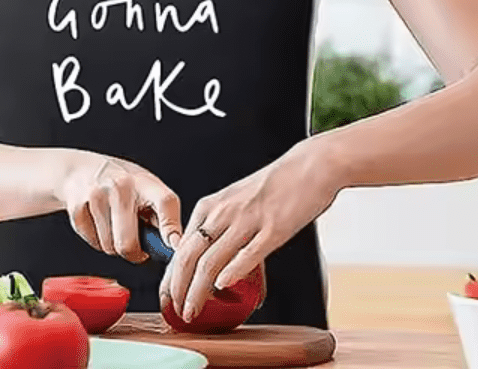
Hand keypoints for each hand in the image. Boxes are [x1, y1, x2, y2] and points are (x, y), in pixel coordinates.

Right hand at [58, 151, 183, 263]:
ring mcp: (97, 196)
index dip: (171, 227)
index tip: (175, 245)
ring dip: (115, 246)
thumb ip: (161, 215)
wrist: (80, 170)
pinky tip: (100, 223)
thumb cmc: (121, 184)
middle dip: (134, 253)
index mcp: (144, 182)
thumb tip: (174, 247)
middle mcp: (120, 187)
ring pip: (110, 248)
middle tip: (137, 245)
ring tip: (115, 226)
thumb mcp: (146, 188)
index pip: (165, 202)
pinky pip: (93, 243)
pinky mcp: (77, 208)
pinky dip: (98, 241)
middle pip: (128, 243)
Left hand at [160, 140, 340, 322]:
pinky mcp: (274, 229)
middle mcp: (224, 212)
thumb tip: (211, 263)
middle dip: (178, 288)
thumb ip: (220, 227)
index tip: (168, 296)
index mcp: (212, 205)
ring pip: (211, 261)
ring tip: (193, 311)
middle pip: (189, 256)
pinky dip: (232, 272)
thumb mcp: (236, 201)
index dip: (171, 276)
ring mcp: (248, 220)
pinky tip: (223, 287)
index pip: (181, 246)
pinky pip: (248, 254)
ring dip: (198, 291)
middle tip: (176, 310)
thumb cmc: (274, 185)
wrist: (309, 167)